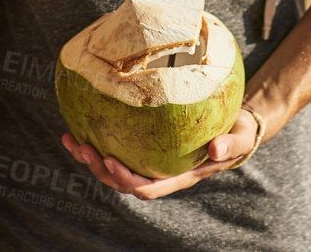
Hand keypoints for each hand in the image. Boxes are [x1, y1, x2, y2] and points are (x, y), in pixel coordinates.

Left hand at [60, 108, 263, 199]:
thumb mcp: (239, 139)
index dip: (126, 179)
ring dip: (92, 157)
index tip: (110, 159)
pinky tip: (83, 123)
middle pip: (123, 181)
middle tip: (82, 147)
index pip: (148, 187)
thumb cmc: (237, 133)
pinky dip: (99, 140)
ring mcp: (152, 162)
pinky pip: (119, 147)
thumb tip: (214, 149)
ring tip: (71, 139)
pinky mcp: (147, 148)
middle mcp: (161, 173)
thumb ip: (230, 145)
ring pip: (115, 168)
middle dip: (100, 168)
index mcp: (179, 176)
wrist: (235, 126)